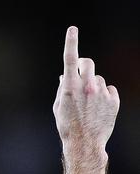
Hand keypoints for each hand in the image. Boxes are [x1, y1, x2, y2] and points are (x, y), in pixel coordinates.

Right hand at [53, 26, 119, 158]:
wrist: (84, 144)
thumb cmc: (67, 126)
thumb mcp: (59, 107)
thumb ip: (62, 88)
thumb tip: (65, 75)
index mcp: (70, 88)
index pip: (70, 59)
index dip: (71, 42)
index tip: (72, 30)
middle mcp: (87, 87)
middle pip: (88, 63)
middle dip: (84, 65)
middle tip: (81, 70)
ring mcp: (101, 93)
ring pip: (99, 79)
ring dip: (93, 85)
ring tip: (88, 103)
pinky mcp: (113, 100)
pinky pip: (109, 90)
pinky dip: (103, 95)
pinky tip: (98, 108)